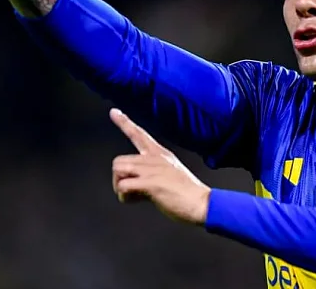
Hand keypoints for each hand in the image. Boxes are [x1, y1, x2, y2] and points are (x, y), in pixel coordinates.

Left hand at [110, 109, 211, 225]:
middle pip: (119, 160)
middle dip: (119, 178)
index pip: (139, 134)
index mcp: (160, 154)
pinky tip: (135, 200)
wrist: (201, 203)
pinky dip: (124, 196)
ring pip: (118, 170)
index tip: (114, 112)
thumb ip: (151, 173)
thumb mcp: (170, 174)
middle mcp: (155, 158)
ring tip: (133, 196)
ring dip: (119, 186)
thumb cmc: (187, 193)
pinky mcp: (151, 183)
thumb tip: (134, 183)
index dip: (124, 122)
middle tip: (131, 191)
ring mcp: (152, 170)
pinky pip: (123, 185)